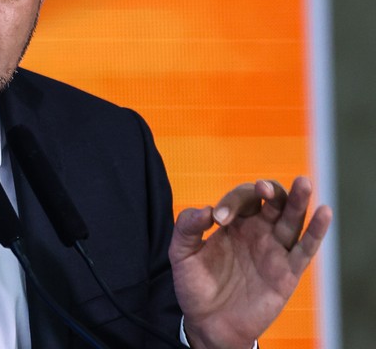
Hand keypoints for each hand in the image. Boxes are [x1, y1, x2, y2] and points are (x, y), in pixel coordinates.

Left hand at [169, 176, 331, 348]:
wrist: (207, 322)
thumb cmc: (195, 286)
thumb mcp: (181, 253)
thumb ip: (186, 227)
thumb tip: (204, 210)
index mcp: (235, 223)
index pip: (243, 198)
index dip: (232, 202)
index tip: (218, 219)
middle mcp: (258, 232)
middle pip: (275, 201)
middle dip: (271, 190)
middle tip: (262, 189)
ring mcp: (274, 250)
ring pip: (293, 220)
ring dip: (299, 201)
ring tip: (303, 182)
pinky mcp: (287, 273)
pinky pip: (305, 249)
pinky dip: (316, 231)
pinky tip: (324, 212)